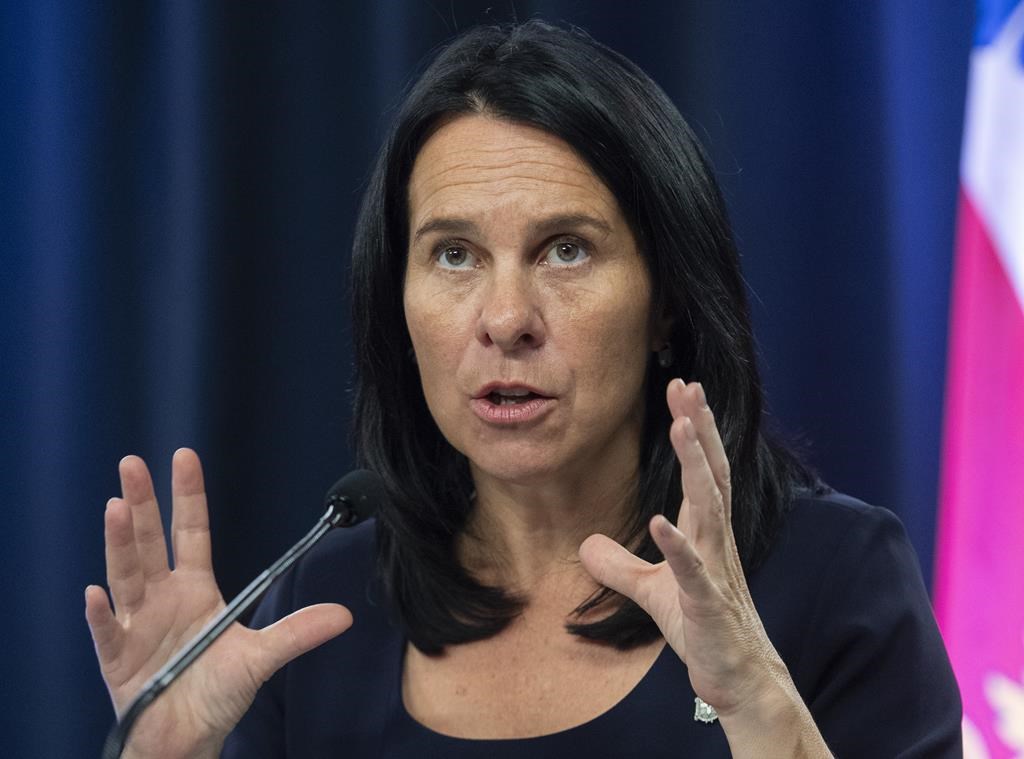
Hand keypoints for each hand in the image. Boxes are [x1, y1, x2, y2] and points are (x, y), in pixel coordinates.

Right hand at [85, 449, 352, 757]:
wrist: (186, 738)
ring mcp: (136, 624)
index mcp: (195, 589)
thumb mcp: (260, 657)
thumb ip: (297, 632)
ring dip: (119, 544)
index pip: (191, 532)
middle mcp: (161, 598)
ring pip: (125, 576)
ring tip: (115, 509)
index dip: (187, 495)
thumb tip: (345, 615)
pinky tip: (97, 594)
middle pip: (149, 543)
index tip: (184, 456)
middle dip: (141, 504)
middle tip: (131, 464)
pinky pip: (108, 633)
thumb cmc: (217, 693)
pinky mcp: (117, 658)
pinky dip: (102, 615)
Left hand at [579, 380, 791, 717]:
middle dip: (699, 428)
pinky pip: (693, 572)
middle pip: (711, 474)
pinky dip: (677, 546)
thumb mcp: (652, 593)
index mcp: (704, 533)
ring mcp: (715, 572)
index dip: (693, 428)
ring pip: (709, 509)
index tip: (681, 387)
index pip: (702, 470)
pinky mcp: (708, 606)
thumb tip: (586, 545)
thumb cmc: (703, 630)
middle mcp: (715, 542)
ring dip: (696, 467)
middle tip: (689, 385)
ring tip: (683, 428)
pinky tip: (659, 521)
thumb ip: (621, 567)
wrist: (738, 680)